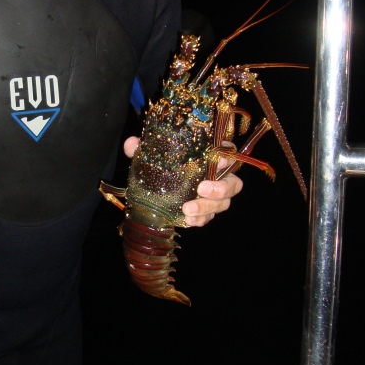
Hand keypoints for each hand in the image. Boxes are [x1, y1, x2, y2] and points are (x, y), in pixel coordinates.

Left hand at [123, 136, 243, 227]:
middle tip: (201, 189)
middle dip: (220, 188)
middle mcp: (218, 177)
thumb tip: (131, 144)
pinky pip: (209, 218)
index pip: (228, 152)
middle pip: (233, 184)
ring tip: (187, 209)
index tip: (216, 159)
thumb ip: (143, 148)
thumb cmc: (164, 164)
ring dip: (207, 207)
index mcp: (210, 157)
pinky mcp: (206, 212)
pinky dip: (199, 220)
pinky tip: (187, 220)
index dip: (226, 156)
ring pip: (223, 204)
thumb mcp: (153, 154)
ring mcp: (215, 197)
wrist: (159, 187)